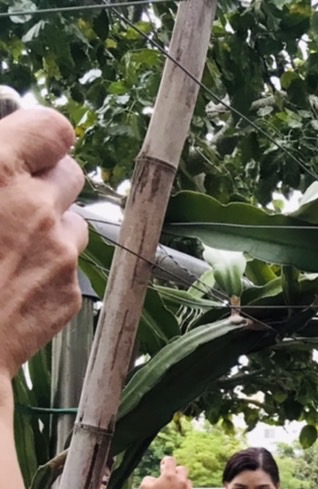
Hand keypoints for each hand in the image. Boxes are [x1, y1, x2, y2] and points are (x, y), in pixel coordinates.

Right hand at [0, 109, 88, 376]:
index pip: (53, 128)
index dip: (37, 135)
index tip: (20, 146)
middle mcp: (36, 207)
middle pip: (70, 174)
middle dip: (44, 179)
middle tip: (9, 196)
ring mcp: (59, 254)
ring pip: (74, 222)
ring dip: (49, 224)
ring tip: (7, 241)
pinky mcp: (69, 295)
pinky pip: (69, 268)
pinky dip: (46, 268)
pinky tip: (8, 281)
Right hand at [139, 457, 196, 488]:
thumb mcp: (145, 486)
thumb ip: (149, 478)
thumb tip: (155, 478)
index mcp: (169, 475)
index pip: (170, 460)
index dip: (166, 461)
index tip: (163, 465)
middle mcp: (181, 480)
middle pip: (182, 469)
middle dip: (176, 470)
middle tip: (171, 476)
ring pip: (187, 480)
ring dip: (181, 482)